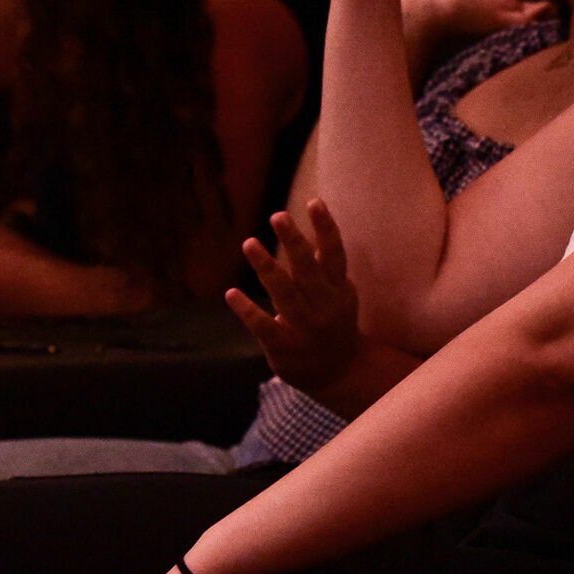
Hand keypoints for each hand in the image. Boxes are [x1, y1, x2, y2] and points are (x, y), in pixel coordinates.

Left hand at [225, 199, 363, 400]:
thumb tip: (311, 232)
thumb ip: (325, 269)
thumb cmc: (334, 324)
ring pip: (284, 292)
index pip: (334, 253)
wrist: (341, 373)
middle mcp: (324, 306)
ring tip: (249, 242)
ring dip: (266, 266)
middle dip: (293, 241)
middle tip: (278, 215)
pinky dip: (247, 309)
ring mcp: (305, 327)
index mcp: (339, 289)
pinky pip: (264, 325)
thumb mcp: (339, 295)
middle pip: (308, 269)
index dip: (325, 227)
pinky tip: (232, 293)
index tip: (314, 201)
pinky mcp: (285, 346)